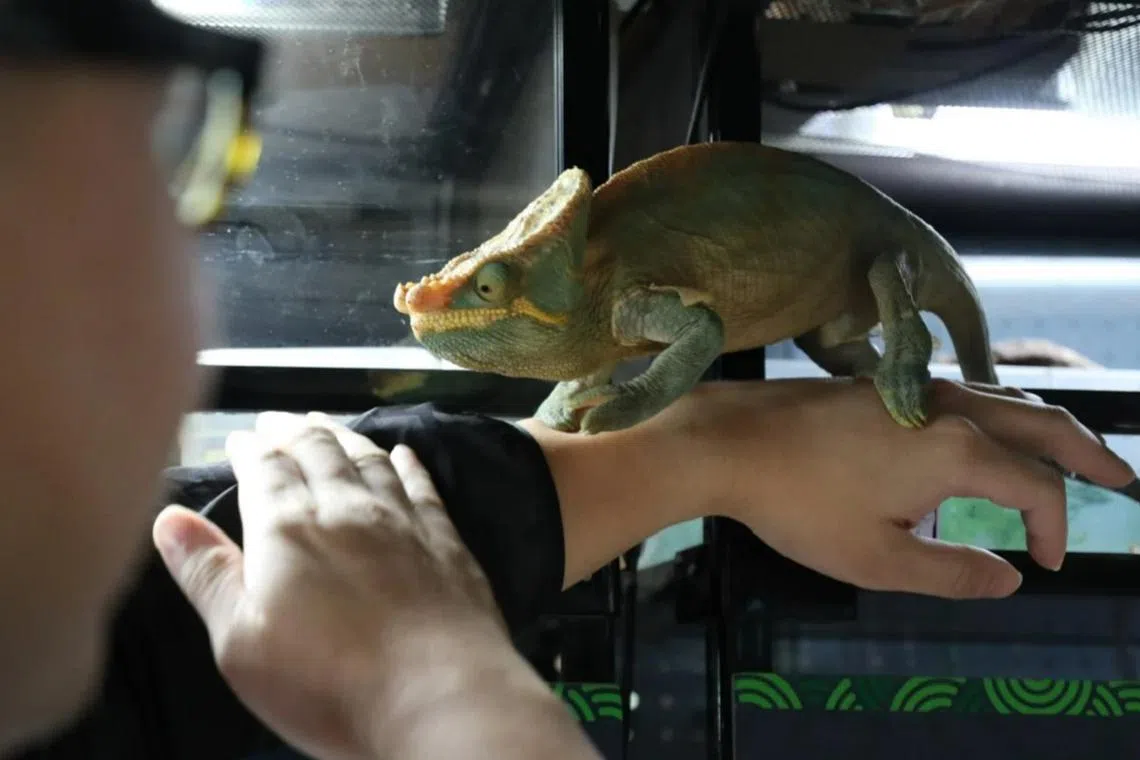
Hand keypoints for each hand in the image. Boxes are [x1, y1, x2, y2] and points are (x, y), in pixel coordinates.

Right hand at [151, 412, 533, 759]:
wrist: (437, 693)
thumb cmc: (325, 680)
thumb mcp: (240, 641)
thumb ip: (207, 574)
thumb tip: (169, 518)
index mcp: (288, 528)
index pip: (265, 470)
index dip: (251, 450)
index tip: (240, 439)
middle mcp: (346, 508)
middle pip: (317, 452)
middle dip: (292, 431)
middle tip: (278, 421)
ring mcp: (402, 520)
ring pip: (368, 460)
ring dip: (344, 437)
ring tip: (327, 425)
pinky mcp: (445, 541)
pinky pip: (422, 486)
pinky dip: (408, 464)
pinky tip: (404, 453)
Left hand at [653, 378, 1135, 597]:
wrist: (728, 441)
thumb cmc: (799, 505)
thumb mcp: (877, 560)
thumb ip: (951, 573)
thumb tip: (1007, 578)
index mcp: (958, 451)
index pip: (1036, 489)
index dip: (1051, 529)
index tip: (1043, 564)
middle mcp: (949, 408)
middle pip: (1042, 423)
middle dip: (1087, 453)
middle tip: (1121, 477)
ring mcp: (914, 388)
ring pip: (1004, 399)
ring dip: (1045, 427)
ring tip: (1068, 452)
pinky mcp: (883, 383)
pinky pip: (964, 394)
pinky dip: (998, 415)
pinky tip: (983, 437)